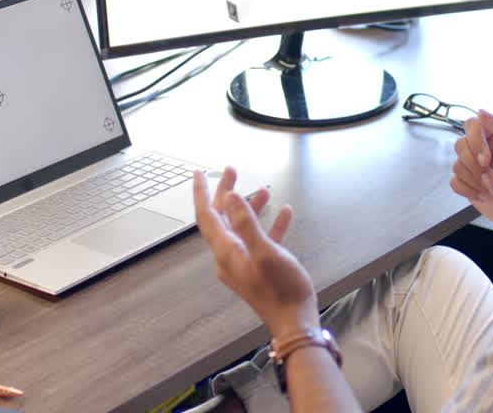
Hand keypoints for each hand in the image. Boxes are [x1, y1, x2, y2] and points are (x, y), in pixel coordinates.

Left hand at [194, 168, 318, 338]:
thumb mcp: (265, 252)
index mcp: (226, 251)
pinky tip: (284, 213)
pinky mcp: (260, 268)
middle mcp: (230, 256)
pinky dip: (270, 225)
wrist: (294, 321)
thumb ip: (247, 223)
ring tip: (263, 190)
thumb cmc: (281, 289)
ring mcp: (244, 262)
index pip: (207, 216)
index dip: (201, 193)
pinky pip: (260, 240)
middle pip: (222, 218)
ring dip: (250, 207)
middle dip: (227, 193)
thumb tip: (231, 197)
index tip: (198, 173)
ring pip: (242, 227)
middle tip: (232, 171)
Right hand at [450, 110, 492, 232]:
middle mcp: (482, 147)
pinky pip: (455, 183)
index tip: (488, 159)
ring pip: (457, 166)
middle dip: (478, 168)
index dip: (476, 142)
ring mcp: (473, 166)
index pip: (472, 125)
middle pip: (461, 146)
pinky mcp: (468, 184)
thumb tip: (480, 111)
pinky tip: (487, 196)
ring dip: (478, 183)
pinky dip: (470, 191)